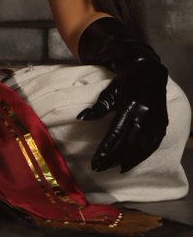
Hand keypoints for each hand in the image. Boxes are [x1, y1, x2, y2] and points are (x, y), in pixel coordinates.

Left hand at [77, 16, 167, 172]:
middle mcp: (145, 114)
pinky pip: (152, 145)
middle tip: (100, 168)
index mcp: (130, 105)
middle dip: (113, 158)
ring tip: (113, 168)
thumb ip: (98, 107)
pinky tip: (130, 162)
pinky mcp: (162, 125)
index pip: (116, 133)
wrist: (149, 73)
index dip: (105, 150)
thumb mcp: (110, 91)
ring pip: (141, 147)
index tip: (95, 162)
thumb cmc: (125, 82)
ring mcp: (156, 120)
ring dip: (126, 160)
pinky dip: (141, 156)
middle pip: (128, 143)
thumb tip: (80, 118)